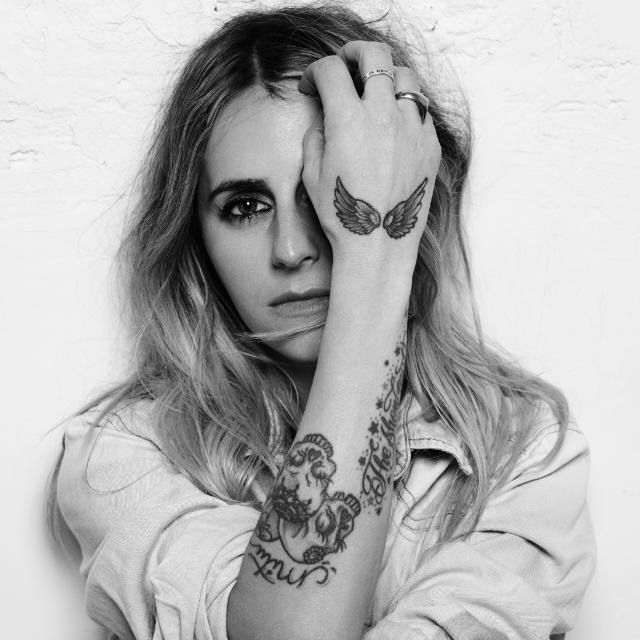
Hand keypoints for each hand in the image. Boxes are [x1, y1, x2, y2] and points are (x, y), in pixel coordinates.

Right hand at [299, 41, 440, 272]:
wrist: (379, 247)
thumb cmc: (343, 217)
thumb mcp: (313, 175)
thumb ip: (316, 135)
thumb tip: (325, 118)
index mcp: (347, 119)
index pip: (331, 70)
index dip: (314, 72)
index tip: (310, 85)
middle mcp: (383, 115)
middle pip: (374, 55)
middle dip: (354, 52)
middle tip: (346, 62)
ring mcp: (412, 129)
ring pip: (406, 77)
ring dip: (387, 75)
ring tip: (376, 90)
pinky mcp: (430, 146)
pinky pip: (421, 112)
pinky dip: (405, 109)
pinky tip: (394, 125)